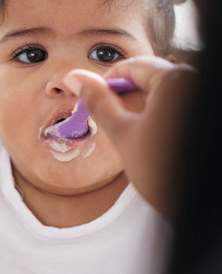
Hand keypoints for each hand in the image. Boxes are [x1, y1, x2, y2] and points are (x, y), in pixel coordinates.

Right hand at [63, 56, 197, 216]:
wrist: (194, 207)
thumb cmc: (163, 174)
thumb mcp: (122, 133)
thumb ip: (98, 101)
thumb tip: (74, 77)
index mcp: (176, 80)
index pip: (133, 67)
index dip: (108, 82)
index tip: (96, 98)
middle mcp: (195, 83)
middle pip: (149, 78)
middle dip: (126, 97)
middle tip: (111, 119)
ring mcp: (199, 99)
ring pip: (162, 92)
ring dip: (141, 106)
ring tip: (132, 133)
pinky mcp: (199, 114)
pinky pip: (176, 103)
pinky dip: (158, 114)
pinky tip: (150, 136)